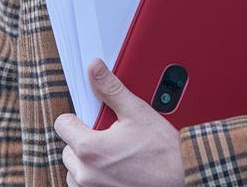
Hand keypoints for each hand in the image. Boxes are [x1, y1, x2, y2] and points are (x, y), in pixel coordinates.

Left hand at [54, 59, 185, 186]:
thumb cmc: (164, 151)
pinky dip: (94, 179)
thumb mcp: (136, 112)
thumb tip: (95, 69)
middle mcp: (86, 174)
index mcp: (89, 149)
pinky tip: (114, 171)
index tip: (87, 119)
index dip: (75, 118)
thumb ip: (110, 89)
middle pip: (68, 149)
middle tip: (108, 138)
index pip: (62, 125)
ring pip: (75, 171)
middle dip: (83, 141)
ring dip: (87, 163)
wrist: (184, 176)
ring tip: (112, 156)